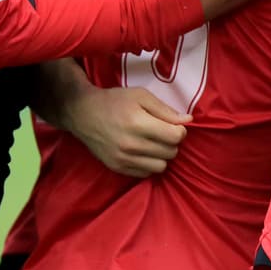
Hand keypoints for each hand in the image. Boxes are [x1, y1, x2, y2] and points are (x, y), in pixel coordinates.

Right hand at [65, 85, 191, 177]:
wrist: (83, 113)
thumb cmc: (115, 101)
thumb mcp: (141, 96)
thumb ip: (165, 109)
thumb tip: (188, 120)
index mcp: (138, 123)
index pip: (175, 137)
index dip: (180, 130)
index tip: (173, 124)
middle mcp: (131, 145)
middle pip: (171, 152)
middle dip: (171, 142)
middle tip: (162, 132)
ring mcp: (123, 159)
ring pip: (161, 167)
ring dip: (162, 155)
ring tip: (153, 143)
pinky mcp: (117, 168)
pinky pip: (145, 173)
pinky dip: (149, 164)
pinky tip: (143, 151)